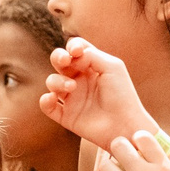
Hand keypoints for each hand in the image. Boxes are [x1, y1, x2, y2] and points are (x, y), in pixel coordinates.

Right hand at [42, 38, 156, 153]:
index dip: (72, 46)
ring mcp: (72, 98)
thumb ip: (91, 55)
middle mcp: (79, 80)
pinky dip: (45, 101)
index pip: (75, 50)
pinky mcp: (66, 115)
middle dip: (58, 57)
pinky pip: (46, 106)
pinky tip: (52, 98)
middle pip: (59, 61)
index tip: (76, 51)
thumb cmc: (123, 94)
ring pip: (52, 82)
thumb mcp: (112, 66)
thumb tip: (72, 57)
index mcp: (92, 67)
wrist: (124, 124)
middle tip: (65, 61)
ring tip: (71, 87)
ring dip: (57, 81)